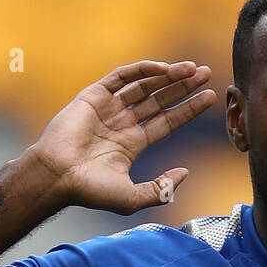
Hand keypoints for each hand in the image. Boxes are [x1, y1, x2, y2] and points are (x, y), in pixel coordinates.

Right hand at [28, 59, 215, 214]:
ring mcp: (108, 108)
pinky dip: (143, 70)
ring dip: (169, 76)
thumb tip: (186, 172)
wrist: (57, 177)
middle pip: (160, 100)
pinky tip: (164, 69)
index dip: (188, 109)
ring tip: (192, 69)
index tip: (209, 97)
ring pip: (145, 85)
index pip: (167, 121)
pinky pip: (122, 77)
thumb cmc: (90, 191)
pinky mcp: (93, 96)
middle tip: (205, 73)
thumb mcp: (134, 197)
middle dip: (183, 87)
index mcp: (131, 143)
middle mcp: (122, 123)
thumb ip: (162, 188)